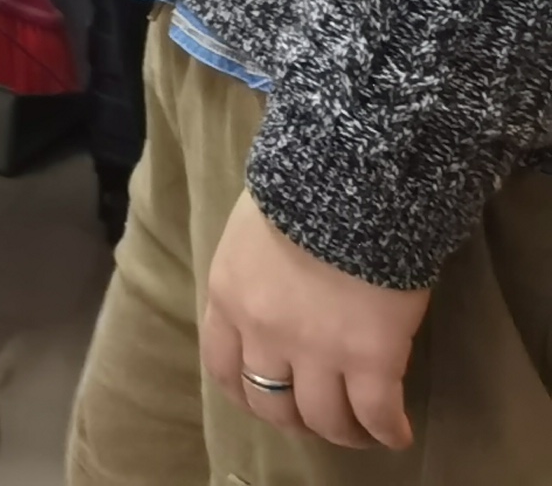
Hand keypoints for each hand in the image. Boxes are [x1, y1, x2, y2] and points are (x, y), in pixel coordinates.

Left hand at [205, 191, 431, 450]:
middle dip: (295, 421)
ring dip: (343, 433)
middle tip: (319, 422)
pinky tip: (398, 434)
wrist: (351, 184)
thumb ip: (250, 278)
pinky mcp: (371, 358)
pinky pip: (376, 415)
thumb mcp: (248, 236)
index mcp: (229, 299)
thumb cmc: (301, 195)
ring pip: (325, 419)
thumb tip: (264, 300)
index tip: (268, 402)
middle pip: (272, 403)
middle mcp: (265, 333)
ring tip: (361, 433)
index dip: (246, 394)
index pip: (223, 367)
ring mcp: (318, 350)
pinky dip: (388, 432)